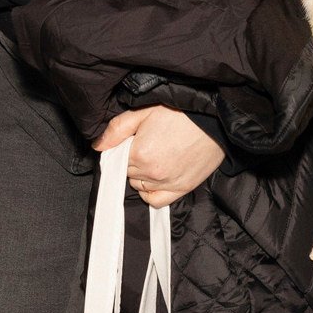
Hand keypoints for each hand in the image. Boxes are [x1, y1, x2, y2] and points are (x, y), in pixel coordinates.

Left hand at [96, 106, 223, 205]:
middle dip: (133, 162)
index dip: (124, 149)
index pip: (117, 160)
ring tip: (155, 158)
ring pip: (140, 186)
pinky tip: (156, 179)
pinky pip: (157, 201)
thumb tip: (98, 146)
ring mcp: (168, 183)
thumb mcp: (144, 112)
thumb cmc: (180, 112)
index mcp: (140, 153)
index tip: (134, 141)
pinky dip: (152, 193)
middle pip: (129, 174)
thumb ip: (117, 129)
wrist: (214, 119)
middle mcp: (152, 173)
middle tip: (147, 146)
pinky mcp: (183, 188)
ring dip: (143, 176)